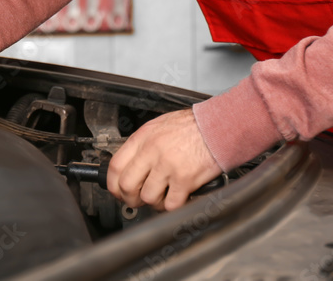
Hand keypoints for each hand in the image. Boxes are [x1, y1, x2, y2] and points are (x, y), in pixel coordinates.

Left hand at [106, 108, 221, 211]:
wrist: (218, 126)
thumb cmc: (193, 125)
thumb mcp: (159, 126)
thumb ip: (143, 144)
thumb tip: (132, 164)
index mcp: (143, 138)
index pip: (115, 166)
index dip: (113, 184)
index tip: (118, 191)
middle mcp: (152, 152)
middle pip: (127, 185)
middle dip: (130, 198)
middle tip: (137, 199)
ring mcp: (168, 166)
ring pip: (148, 197)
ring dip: (154, 203)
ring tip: (162, 197)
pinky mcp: (185, 179)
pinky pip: (170, 204)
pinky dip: (172, 206)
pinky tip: (177, 198)